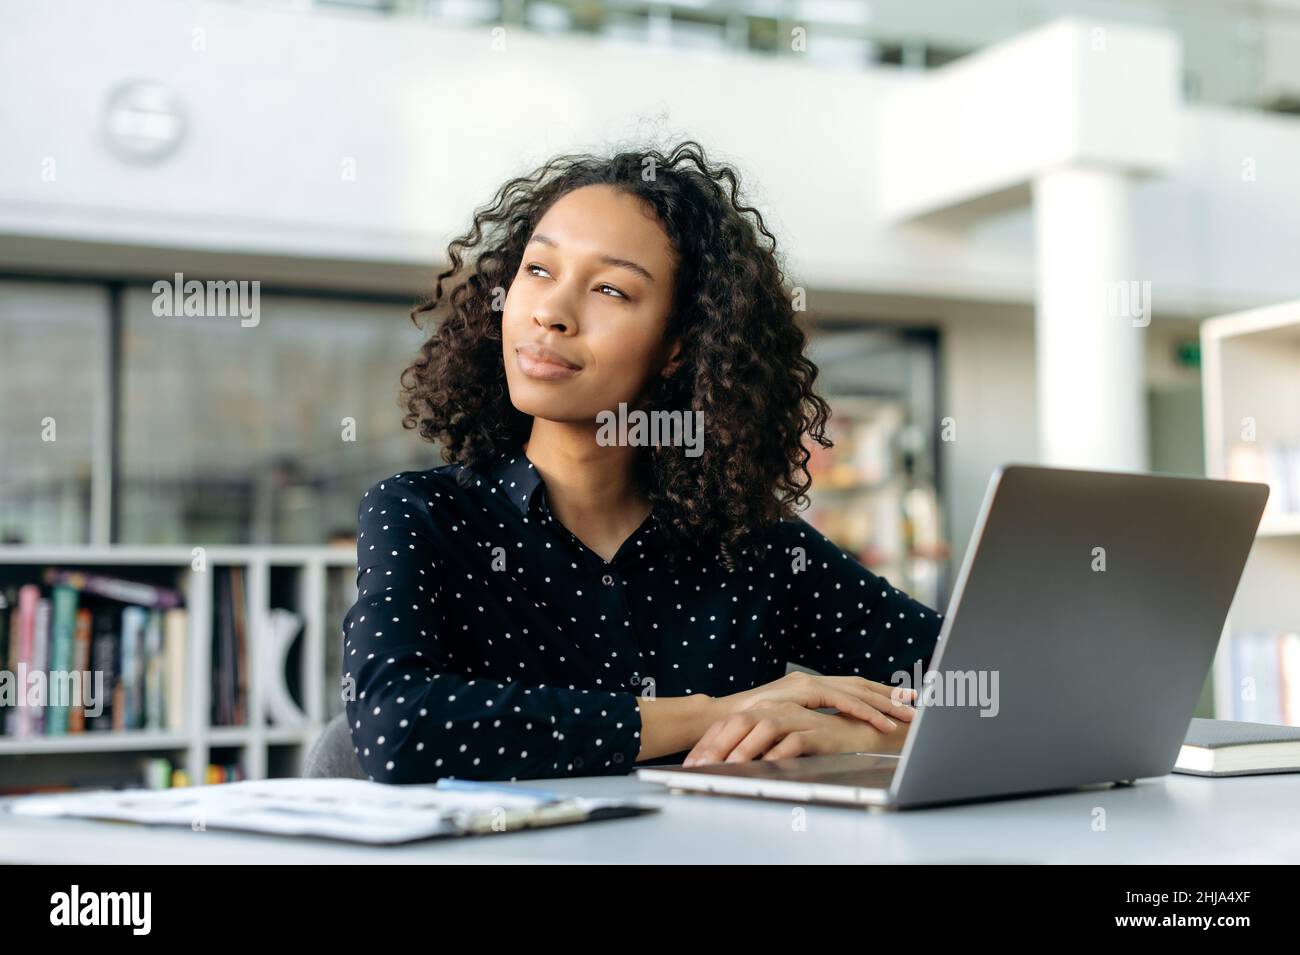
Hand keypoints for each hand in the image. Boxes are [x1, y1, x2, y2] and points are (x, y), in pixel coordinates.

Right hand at [716, 670, 916, 733]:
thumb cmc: (748, 726)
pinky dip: (863, 711)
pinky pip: (840, 701)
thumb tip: (828, 730)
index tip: (904, 699)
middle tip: (917, 705)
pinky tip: (880, 721)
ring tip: (906, 717)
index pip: (852, 686)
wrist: (720, 720)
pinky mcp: (801, 692)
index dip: (879, 692)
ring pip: (856, 691)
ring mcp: (806, 683)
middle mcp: (810, 680)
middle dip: (891, 695)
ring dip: (884, 704)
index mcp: (809, 685)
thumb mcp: (784, 722)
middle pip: (860, 684)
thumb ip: (806, 720)